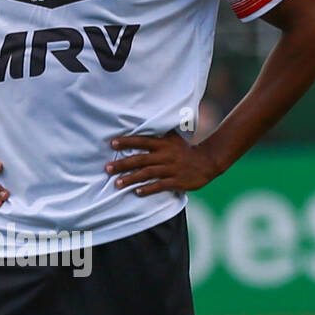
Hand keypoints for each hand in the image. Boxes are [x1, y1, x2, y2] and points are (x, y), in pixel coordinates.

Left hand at [105, 131, 219, 195]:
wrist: (208, 162)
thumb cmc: (186, 151)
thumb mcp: (173, 138)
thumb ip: (159, 134)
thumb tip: (144, 123)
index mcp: (163, 144)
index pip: (142, 141)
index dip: (127, 141)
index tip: (112, 143)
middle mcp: (166, 155)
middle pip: (140, 159)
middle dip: (122, 164)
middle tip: (107, 169)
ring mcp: (171, 169)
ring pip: (148, 173)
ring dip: (131, 179)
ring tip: (117, 184)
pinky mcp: (177, 181)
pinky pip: (160, 185)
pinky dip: (148, 189)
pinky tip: (137, 192)